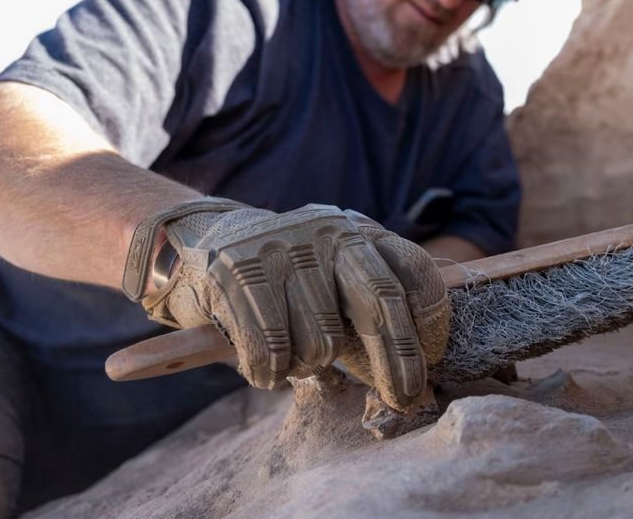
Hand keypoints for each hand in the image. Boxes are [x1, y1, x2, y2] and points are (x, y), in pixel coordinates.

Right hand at [126, 200, 448, 409]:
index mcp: (358, 232)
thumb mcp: (333, 282)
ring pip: (320, 341)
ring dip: (311, 367)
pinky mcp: (237, 272)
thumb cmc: (284, 284)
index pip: (412, 271)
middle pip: (378, 302)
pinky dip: (270, 373)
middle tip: (404, 399)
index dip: (431, 319)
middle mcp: (326, 233)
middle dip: (397, 361)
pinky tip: (265, 368)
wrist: (198, 243)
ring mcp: (282, 249)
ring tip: (295, 357)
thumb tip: (412, 382)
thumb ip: (371, 318)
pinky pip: (271, 351)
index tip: (434, 358)